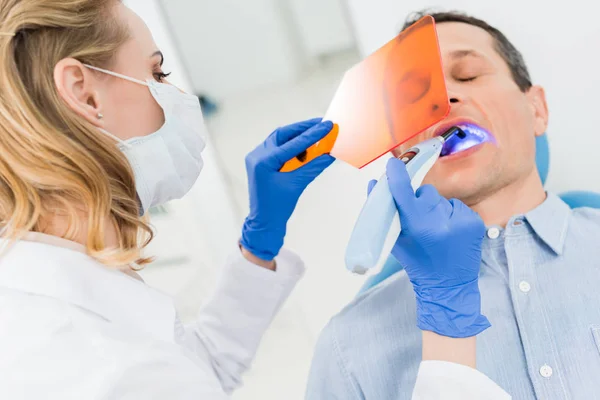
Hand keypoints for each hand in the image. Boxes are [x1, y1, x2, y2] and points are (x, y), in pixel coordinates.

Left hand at [240, 118, 334, 260]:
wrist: (264, 223)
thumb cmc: (277, 207)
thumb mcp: (297, 184)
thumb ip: (314, 166)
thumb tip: (330, 153)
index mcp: (264, 161)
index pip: (293, 143)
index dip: (312, 134)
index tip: (327, 126)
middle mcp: (257, 155)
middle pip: (284, 134)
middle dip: (303, 129)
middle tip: (321, 124)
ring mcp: (257, 158)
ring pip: (280, 139)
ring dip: (297, 136)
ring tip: (315, 135)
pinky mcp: (260, 162)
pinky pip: (277, 148)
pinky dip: (291, 146)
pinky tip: (304, 148)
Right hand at [382, 157, 489, 337]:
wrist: (448, 286)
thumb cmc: (417, 263)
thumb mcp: (396, 241)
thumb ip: (384, 213)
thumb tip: (373, 185)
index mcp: (418, 228)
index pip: (404, 193)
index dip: (397, 176)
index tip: (393, 163)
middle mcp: (440, 223)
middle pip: (425, 193)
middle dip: (420, 201)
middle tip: (419, 220)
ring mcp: (461, 222)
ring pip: (441, 200)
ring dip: (436, 209)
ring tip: (436, 230)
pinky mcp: (475, 223)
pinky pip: (456, 206)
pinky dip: (451, 215)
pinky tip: (450, 232)